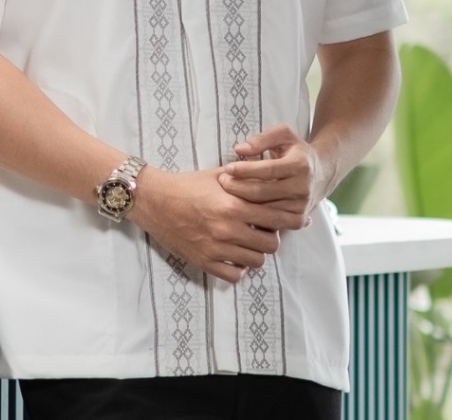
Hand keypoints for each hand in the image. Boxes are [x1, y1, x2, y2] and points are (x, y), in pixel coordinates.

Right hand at [130, 166, 286, 283]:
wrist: (155, 200)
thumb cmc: (187, 184)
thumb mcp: (219, 176)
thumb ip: (246, 179)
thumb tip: (271, 176)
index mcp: (233, 205)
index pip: (275, 217)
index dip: (289, 218)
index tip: (296, 219)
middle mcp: (227, 228)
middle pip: (271, 244)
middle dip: (272, 236)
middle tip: (264, 230)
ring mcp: (216, 248)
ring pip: (256, 261)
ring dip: (256, 252)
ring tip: (249, 242)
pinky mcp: (204, 262)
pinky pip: (234, 276)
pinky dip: (238, 268)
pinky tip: (234, 255)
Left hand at [216, 124, 330, 230]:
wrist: (322, 173)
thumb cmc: (297, 151)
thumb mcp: (284, 135)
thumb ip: (262, 138)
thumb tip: (240, 149)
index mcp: (300, 165)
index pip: (267, 170)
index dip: (245, 170)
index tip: (227, 168)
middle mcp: (302, 188)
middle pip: (263, 193)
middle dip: (238, 187)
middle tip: (222, 181)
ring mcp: (301, 207)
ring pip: (264, 210)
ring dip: (243, 203)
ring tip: (226, 193)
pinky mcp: (298, 219)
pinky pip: (271, 221)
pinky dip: (254, 216)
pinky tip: (239, 208)